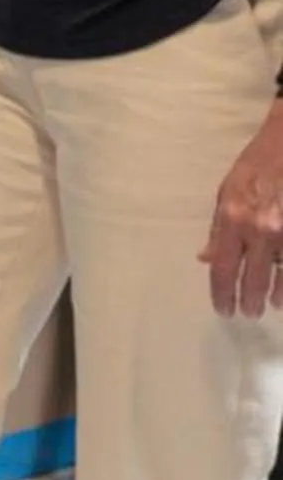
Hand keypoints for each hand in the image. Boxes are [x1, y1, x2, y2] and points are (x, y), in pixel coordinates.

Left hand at [200, 103, 282, 316]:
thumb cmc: (257, 165)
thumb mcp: (227, 191)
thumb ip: (218, 228)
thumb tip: (205, 259)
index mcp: (233, 218)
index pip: (223, 268)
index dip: (222, 294)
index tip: (223, 310)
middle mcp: (261, 229)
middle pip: (254, 280)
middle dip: (249, 302)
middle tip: (248, 314)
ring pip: (282, 278)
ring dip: (275, 297)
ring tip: (270, 305)